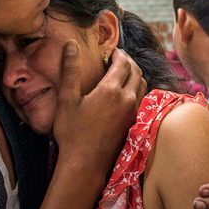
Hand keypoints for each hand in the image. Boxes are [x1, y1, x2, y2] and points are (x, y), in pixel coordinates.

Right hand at [53, 43, 146, 176]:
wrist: (85, 164)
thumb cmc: (72, 132)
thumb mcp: (67, 99)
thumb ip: (70, 70)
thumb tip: (71, 44)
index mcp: (111, 90)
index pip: (123, 62)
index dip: (118, 53)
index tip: (110, 50)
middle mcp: (127, 98)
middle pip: (136, 71)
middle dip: (128, 61)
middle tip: (116, 58)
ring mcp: (133, 112)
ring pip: (142, 84)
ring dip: (134, 74)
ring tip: (121, 73)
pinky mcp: (133, 123)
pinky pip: (141, 98)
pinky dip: (136, 88)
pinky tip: (124, 93)